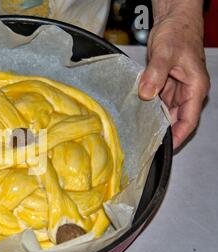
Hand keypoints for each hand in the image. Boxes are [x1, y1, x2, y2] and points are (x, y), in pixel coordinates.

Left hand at [139, 7, 209, 148]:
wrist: (173, 20)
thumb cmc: (178, 33)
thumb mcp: (166, 53)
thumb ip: (156, 74)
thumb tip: (146, 94)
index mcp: (195, 87)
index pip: (189, 119)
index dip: (179, 136)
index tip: (167, 148)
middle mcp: (187, 91)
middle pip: (177, 118)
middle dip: (164, 130)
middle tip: (146, 142)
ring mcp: (176, 88)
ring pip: (166, 111)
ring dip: (155, 119)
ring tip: (139, 131)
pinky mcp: (165, 83)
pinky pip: (158, 100)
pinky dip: (149, 107)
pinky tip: (137, 113)